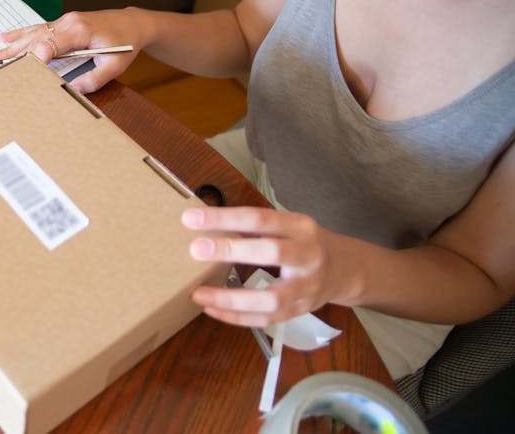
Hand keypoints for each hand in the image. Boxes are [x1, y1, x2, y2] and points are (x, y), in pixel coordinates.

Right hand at [0, 9, 143, 93]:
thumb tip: (73, 91)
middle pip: (37, 37)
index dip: (37, 55)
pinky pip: (40, 28)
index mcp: (81, 32)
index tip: (24, 67)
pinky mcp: (65, 22)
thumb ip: (94, 79)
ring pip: (35, 32)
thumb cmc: (125, 44)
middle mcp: (70, 23)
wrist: (132, 24)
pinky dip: (22, 33)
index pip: (52, 42)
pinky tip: (7, 36)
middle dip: (15, 51)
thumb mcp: (114, 66)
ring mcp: (66, 21)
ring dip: (14, 43)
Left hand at [181, 206, 354, 326]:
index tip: (191, 218)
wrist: (346, 269)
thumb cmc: (305, 242)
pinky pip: (267, 319)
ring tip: (199, 294)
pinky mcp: (300, 311)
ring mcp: (307, 287)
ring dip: (231, 298)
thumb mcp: (288, 226)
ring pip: (271, 298)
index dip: (225, 218)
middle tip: (196, 249)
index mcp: (301, 227)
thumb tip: (206, 224)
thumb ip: (254, 227)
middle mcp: (308, 255)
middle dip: (231, 250)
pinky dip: (237, 317)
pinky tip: (212, 310)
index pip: (260, 219)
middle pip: (271, 252)